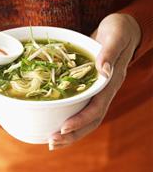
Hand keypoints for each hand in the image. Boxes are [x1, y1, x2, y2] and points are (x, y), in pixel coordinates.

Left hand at [48, 13, 140, 149]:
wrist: (121, 29)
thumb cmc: (119, 30)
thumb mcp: (116, 35)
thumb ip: (110, 52)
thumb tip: (103, 70)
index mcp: (111, 81)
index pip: (97, 107)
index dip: (81, 120)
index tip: (63, 129)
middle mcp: (105, 90)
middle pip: (91, 120)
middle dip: (73, 134)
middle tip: (52, 142)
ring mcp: (98, 90)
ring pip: (86, 117)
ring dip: (70, 131)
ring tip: (52, 140)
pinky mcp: (90, 86)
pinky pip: (81, 106)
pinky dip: (69, 116)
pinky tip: (55, 120)